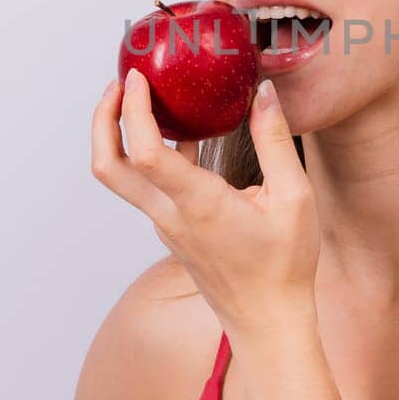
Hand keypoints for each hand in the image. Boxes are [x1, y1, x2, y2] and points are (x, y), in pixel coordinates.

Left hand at [91, 69, 320, 339]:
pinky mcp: (172, 230)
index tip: (137, 77)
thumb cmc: (285, 265)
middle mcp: (170, 215)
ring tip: (145, 98)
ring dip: (121, 135)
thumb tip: (264, 93)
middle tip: (118, 84)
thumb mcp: (294, 197)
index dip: (132, 110)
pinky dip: (150, 154)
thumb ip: (274, 141)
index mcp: (198, 204)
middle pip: (108, 166)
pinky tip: (183, 134)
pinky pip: (148, 186)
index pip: (144, 152)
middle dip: (103, 120)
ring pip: (122, 177)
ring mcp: (166, 225)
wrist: (268, 322)